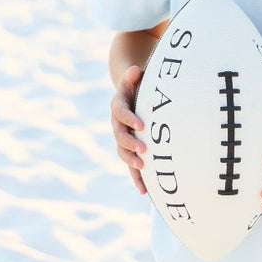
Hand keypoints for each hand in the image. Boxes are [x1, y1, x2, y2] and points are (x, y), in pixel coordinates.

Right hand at [111, 65, 146, 193]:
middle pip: (120, 137)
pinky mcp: (129, 149)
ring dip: (132, 161)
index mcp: (118, 107)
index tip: (141, 125)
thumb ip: (133, 76)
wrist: (129, 94)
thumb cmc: (137, 86)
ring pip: (123, 152)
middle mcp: (117, 124)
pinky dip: (136, 177)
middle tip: (144, 150)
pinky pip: (131, 164)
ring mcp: (122, 138)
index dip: (130, 119)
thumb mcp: (134, 78)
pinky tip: (144, 190)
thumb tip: (135, 70)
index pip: (121, 113)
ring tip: (143, 168)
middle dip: (131, 144)